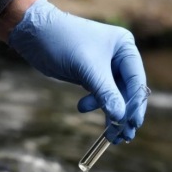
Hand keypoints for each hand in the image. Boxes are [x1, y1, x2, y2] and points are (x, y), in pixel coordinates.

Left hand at [8, 0, 146, 142]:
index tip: (133, 124)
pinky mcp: (91, 75)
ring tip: (109, 135)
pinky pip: (100, 95)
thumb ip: (106, 93)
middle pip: (128, 91)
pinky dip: (96, 105)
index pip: (136, 80)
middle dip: (124, 113)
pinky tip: (82, 108)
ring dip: (110, 113)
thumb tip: (120, 118)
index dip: (136, 104)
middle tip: (124, 136)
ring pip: (114, 96)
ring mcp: (105, 67)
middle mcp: (118, 56)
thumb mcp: (87, 69)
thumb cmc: (63, 42)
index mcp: (125, 47)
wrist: (34, 34)